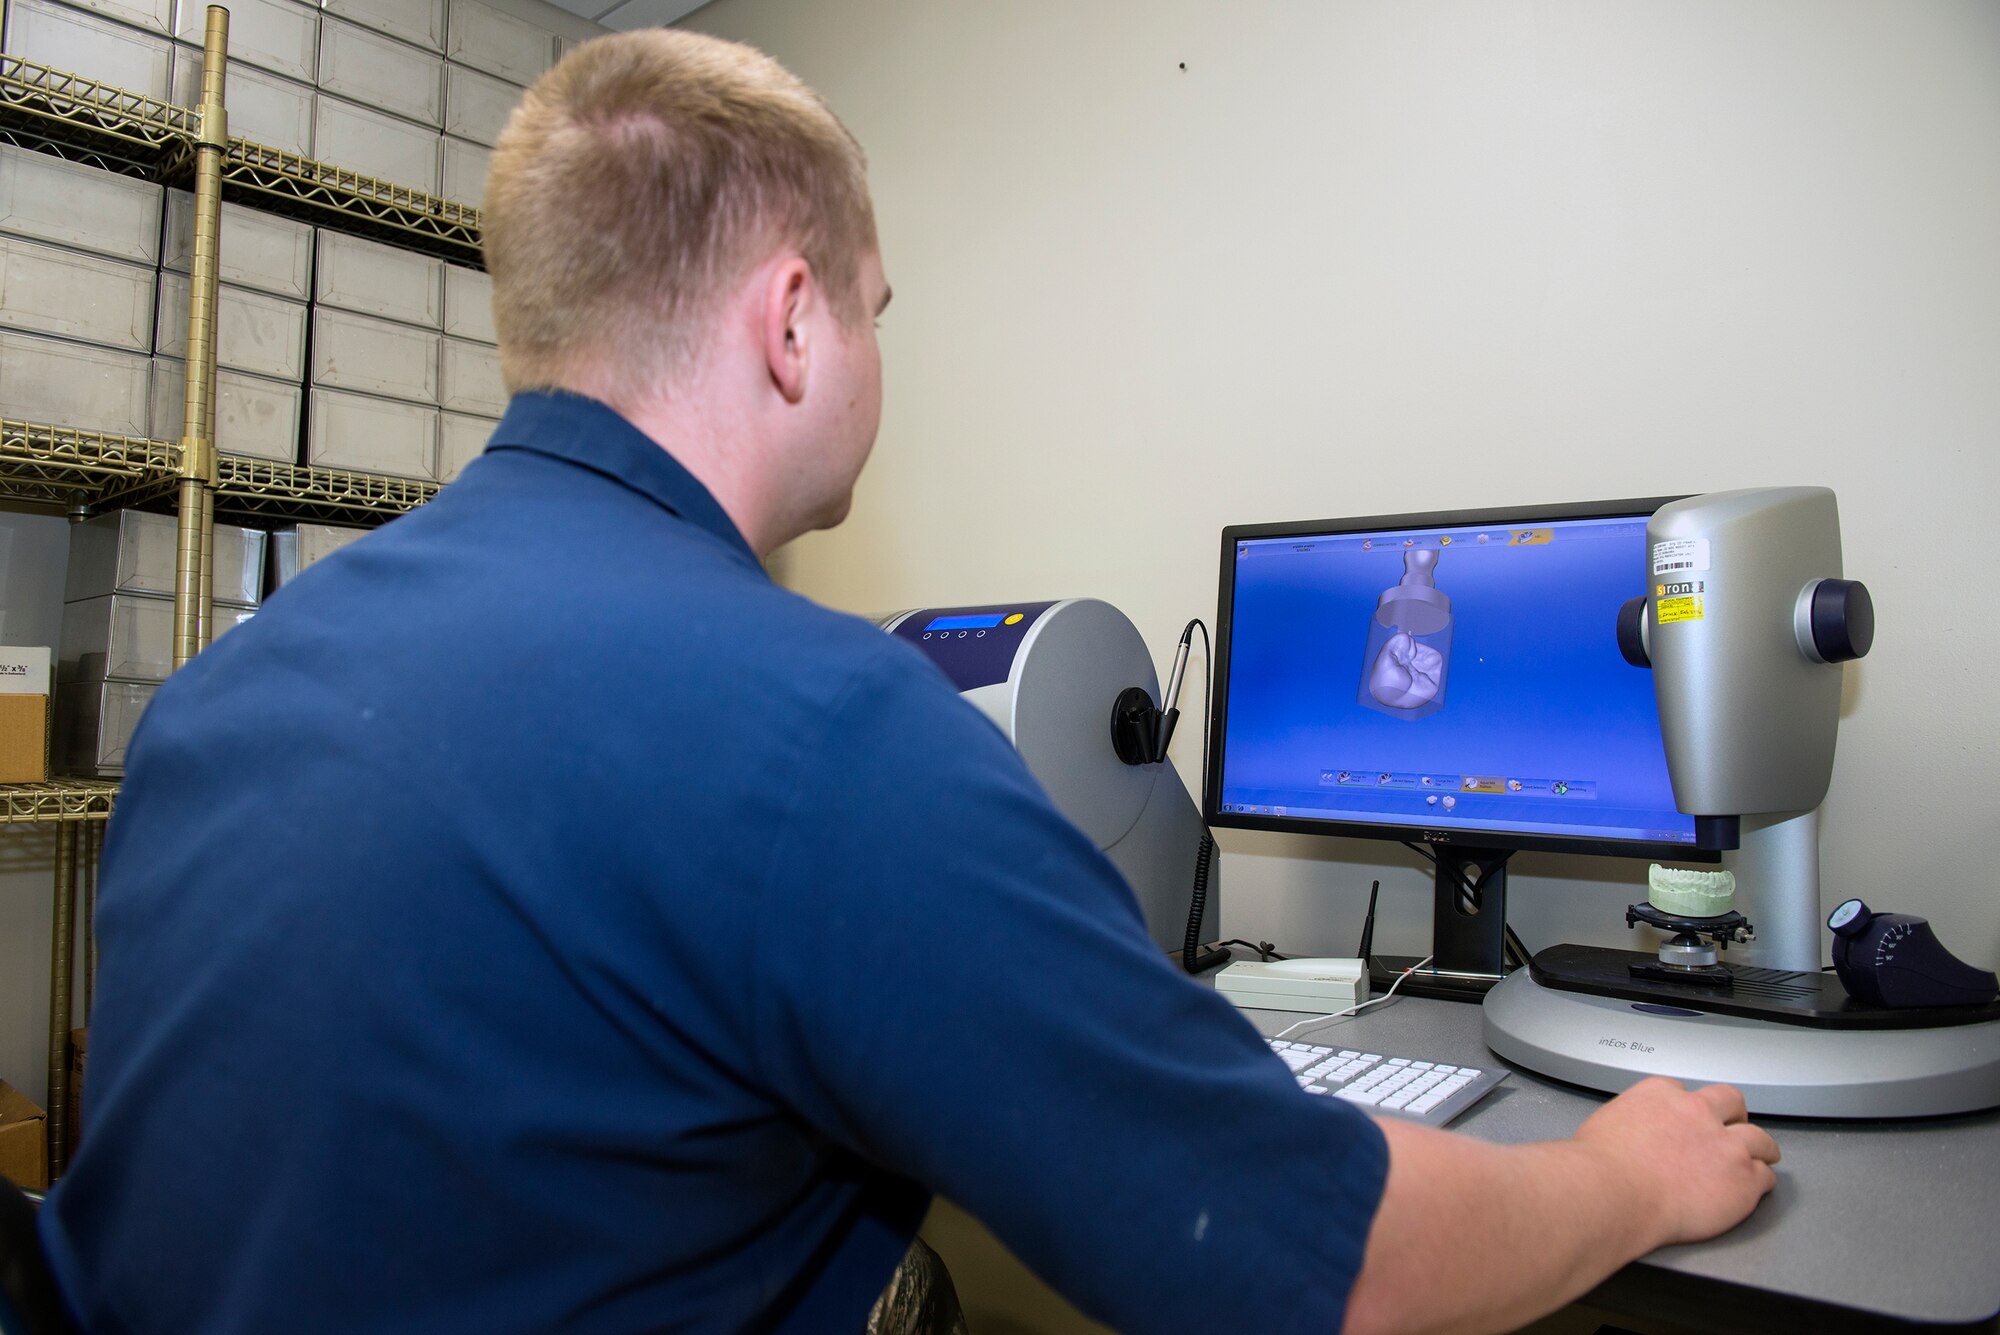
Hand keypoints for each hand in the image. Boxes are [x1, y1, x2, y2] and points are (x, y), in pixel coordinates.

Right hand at [1574, 1076, 1780, 1247]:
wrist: (1613, 1192)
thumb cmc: (1600, 1166)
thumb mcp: (1605, 1125)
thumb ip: (1629, 1125)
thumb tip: (1627, 1138)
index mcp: (1660, 1095)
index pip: (1685, 1092)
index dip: (1690, 1107)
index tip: (1690, 1118)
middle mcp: (1697, 1112)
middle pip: (1729, 1101)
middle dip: (1733, 1114)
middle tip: (1733, 1126)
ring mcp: (1725, 1145)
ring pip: (1758, 1138)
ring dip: (1760, 1147)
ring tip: (1762, 1155)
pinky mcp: (1743, 1178)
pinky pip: (1765, 1176)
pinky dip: (1761, 1181)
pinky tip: (1756, 1187)